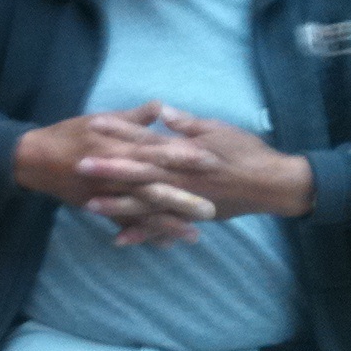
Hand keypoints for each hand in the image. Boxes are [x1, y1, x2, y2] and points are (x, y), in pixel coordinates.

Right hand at [14, 103, 214, 246]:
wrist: (33, 159)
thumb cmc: (70, 134)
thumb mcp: (100, 119)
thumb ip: (133, 118)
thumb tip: (162, 106)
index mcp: (117, 147)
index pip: (156, 151)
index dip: (182, 156)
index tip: (210, 161)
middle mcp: (113, 173)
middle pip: (153, 188)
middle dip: (182, 200)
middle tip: (211, 210)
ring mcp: (105, 194)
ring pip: (140, 211)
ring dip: (167, 224)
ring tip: (195, 235)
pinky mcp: (97, 209)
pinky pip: (124, 224)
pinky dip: (143, 234)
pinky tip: (165, 244)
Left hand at [75, 106, 314, 220]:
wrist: (271, 184)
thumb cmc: (245, 151)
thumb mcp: (216, 129)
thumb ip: (186, 124)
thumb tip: (160, 111)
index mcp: (183, 152)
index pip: (146, 138)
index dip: (120, 130)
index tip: (94, 123)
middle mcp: (180, 177)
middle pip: (138, 172)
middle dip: (108, 169)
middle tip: (79, 165)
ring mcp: (184, 199)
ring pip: (145, 203)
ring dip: (116, 204)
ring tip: (87, 205)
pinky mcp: (190, 216)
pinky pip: (162, 227)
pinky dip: (142, 233)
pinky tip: (119, 238)